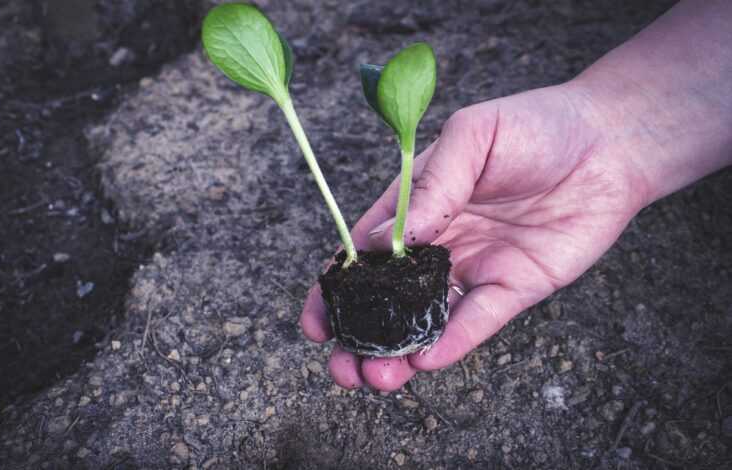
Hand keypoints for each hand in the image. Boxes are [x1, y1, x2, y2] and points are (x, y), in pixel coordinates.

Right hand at [301, 82, 648, 390]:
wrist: (607, 142)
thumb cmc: (534, 126)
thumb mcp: (472, 136)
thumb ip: (431, 186)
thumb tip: (380, 240)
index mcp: (417, 206)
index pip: (364, 253)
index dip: (337, 289)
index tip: (317, 322)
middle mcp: (439, 243)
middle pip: (389, 298)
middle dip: (362, 336)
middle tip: (343, 367)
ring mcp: (475, 268)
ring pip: (428, 320)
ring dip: (399, 351)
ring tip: (377, 377)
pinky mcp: (514, 288)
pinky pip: (478, 321)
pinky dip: (452, 342)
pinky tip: (427, 361)